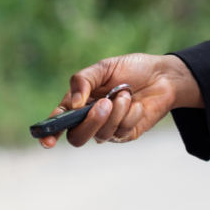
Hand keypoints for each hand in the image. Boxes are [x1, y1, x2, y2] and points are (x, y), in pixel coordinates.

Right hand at [39, 54, 202, 147]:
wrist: (162, 75)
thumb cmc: (130, 69)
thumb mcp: (102, 68)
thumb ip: (82, 81)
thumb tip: (73, 104)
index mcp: (77, 104)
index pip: (58, 123)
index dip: (49, 134)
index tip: (47, 141)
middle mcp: (89, 120)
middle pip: (77, 137)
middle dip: (91, 122)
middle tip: (105, 103)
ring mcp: (107, 129)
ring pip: (101, 135)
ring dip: (116, 112)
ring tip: (126, 94)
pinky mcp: (125, 134)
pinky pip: (121, 132)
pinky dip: (130, 114)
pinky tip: (137, 104)